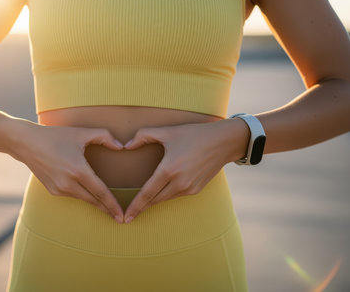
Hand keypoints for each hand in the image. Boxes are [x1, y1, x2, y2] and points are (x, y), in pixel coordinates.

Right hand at [8, 120, 124, 222]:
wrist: (26, 143)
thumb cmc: (55, 136)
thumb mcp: (81, 133)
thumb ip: (104, 136)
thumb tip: (121, 147)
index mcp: (78, 170)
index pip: (101, 192)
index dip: (113, 205)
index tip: (122, 216)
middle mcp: (68, 183)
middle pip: (93, 201)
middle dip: (107, 210)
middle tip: (120, 218)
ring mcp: (59, 189)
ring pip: (83, 199)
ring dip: (95, 203)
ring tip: (108, 208)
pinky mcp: (52, 190)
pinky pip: (72, 195)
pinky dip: (82, 196)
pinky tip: (90, 196)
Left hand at [122, 119, 248, 222]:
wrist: (223, 142)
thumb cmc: (194, 134)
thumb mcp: (167, 132)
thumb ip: (143, 136)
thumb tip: (126, 146)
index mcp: (169, 170)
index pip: (147, 193)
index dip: (135, 206)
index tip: (126, 217)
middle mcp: (179, 183)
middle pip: (155, 200)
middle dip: (141, 208)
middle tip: (128, 215)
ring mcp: (189, 188)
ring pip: (165, 199)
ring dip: (153, 202)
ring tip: (141, 205)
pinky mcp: (196, 189)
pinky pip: (176, 195)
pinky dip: (166, 195)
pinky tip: (159, 194)